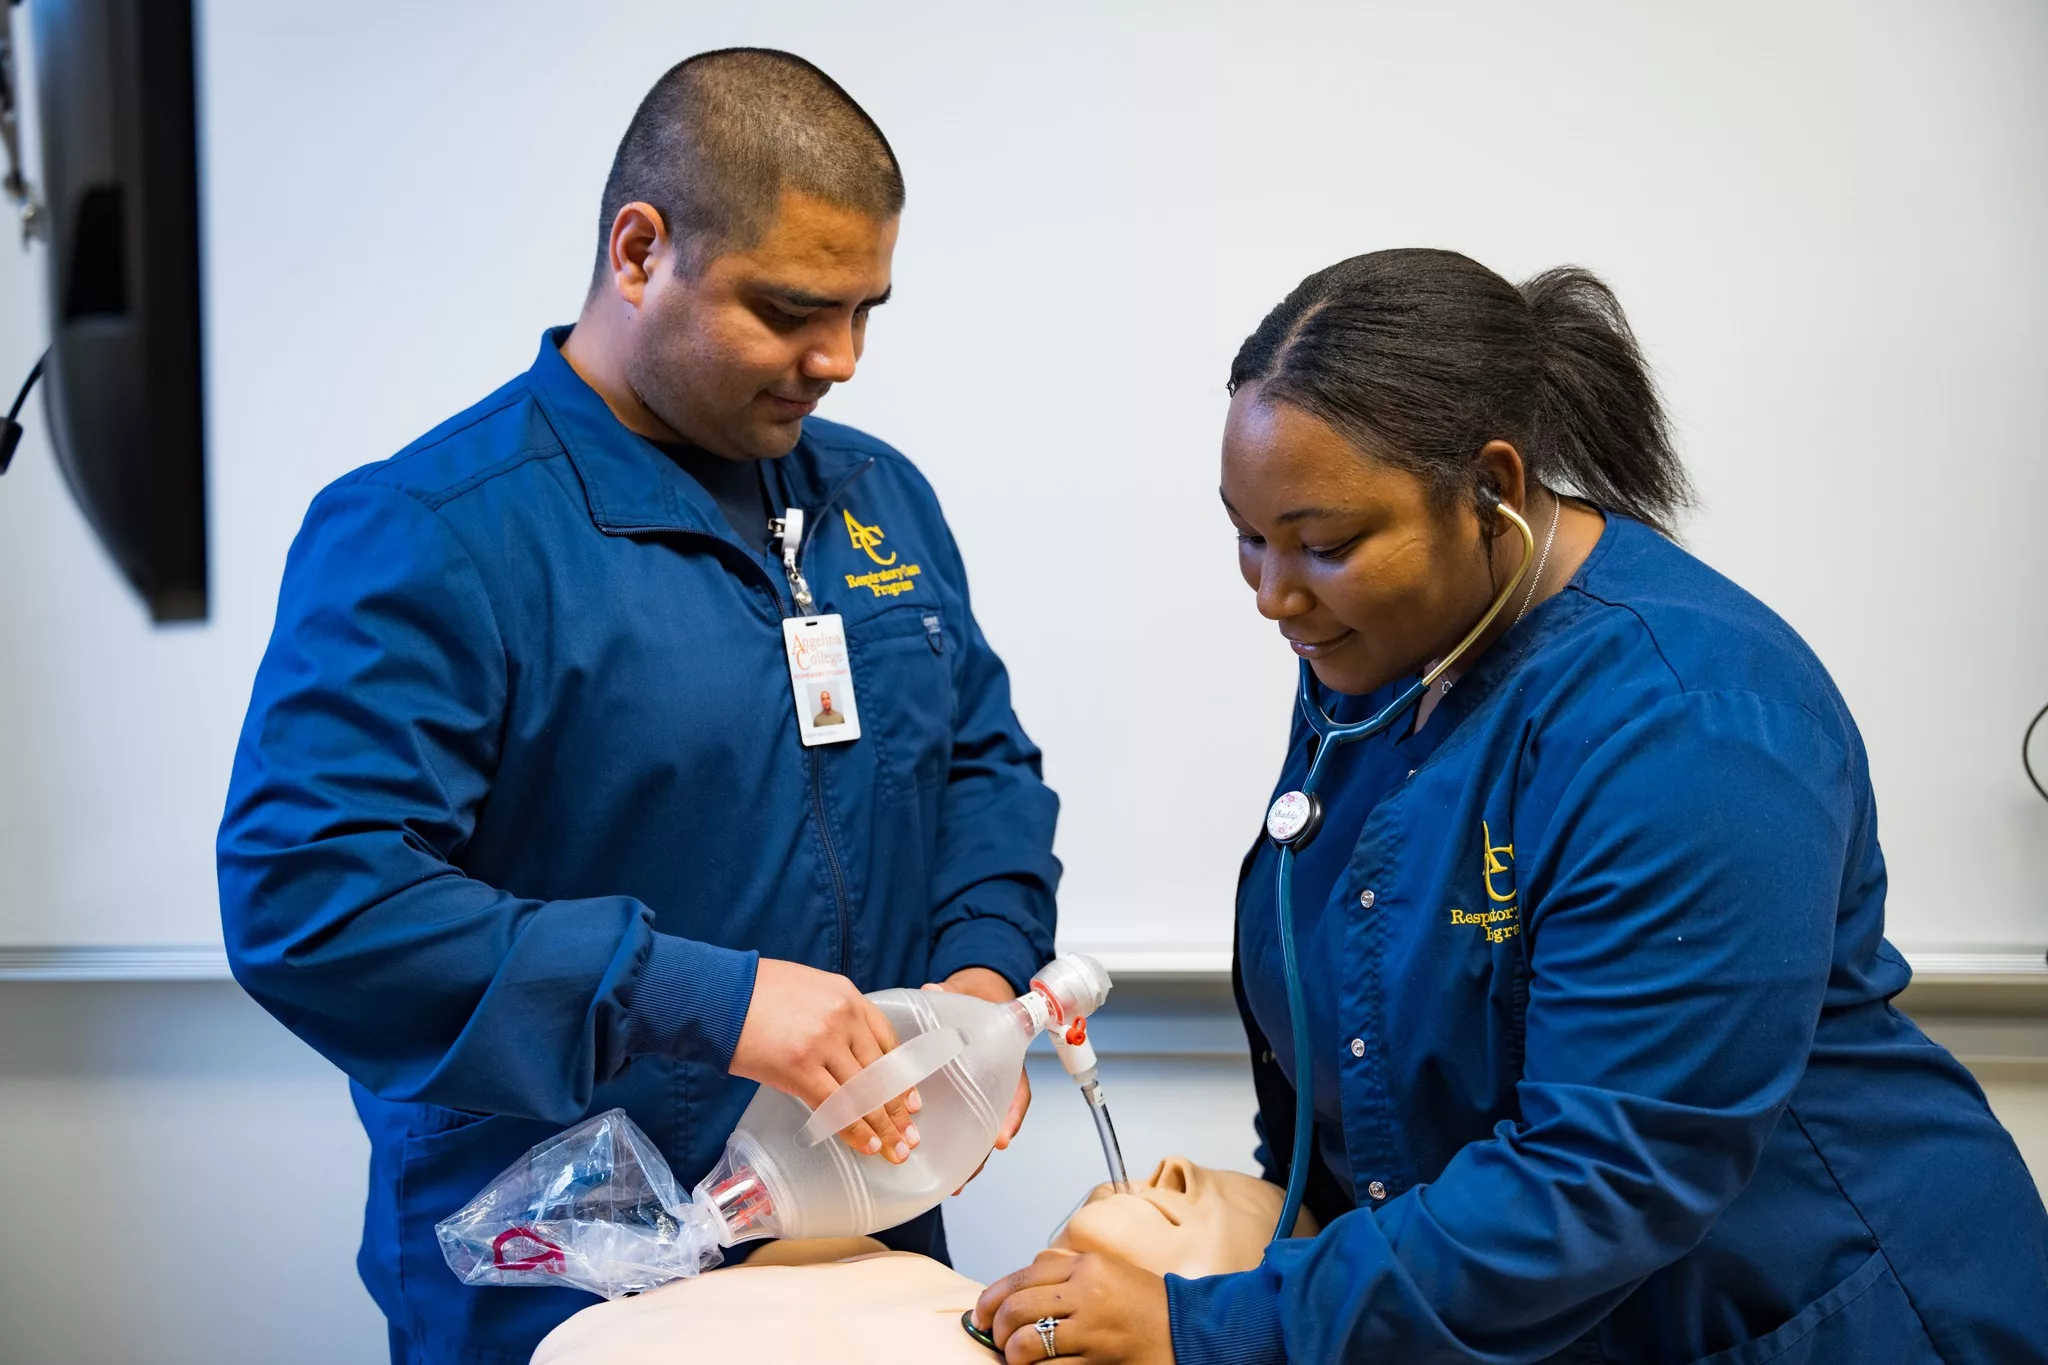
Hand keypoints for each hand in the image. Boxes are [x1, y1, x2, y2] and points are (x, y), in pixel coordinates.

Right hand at [729, 958, 920, 1162]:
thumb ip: (833, 1018)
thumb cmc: (755, 993)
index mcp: (848, 996)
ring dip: (881, 1127)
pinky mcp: (800, 1067)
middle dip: (896, 1110)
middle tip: (909, 1138)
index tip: (910, 1101)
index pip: (888, 1042)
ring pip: (864, 1092)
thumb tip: (846, 1057)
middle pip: (881, 1072)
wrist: (717, 993)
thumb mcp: (808, 991)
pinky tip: (867, 1145)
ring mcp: (824, 1042)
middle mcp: (843, 1017)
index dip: (901, 1077)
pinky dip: (855, 1129)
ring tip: (894, 1151)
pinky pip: (837, 1105)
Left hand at [926, 967, 1031, 1190]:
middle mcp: (993, 1084)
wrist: (973, 1001)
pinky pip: (958, 1128)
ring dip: (966, 1161)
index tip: (1003, 1137)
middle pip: (996, 1124)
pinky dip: (950, 1150)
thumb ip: (951, 993)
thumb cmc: (974, 1002)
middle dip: (981, 1153)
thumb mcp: (964, 994)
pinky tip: (935, 1171)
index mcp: (1005, 1060)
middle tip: (965, 1178)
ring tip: (951, 1186)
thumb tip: (933, 989)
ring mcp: (977, 1095)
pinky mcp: (956, 1100)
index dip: (1011, 1116)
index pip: (1015, 1091)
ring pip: (977, 1133)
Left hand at [974, 1249, 1173, 1363]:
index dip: (992, 1296)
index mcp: (1086, 1265)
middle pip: (1018, 1307)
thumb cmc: (1146, 1302)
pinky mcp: (1098, 1358)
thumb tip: (1021, 1290)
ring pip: (1027, 1340)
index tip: (981, 1312)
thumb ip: (1067, 1274)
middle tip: (995, 1338)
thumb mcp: (1106, 1271)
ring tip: (1014, 1358)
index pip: (1022, 1276)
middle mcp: (1086, 1292)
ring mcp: (1092, 1327)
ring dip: (1011, 1353)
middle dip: (996, 1327)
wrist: (1187, 1328)